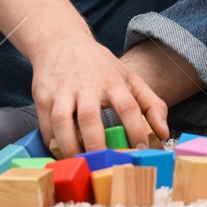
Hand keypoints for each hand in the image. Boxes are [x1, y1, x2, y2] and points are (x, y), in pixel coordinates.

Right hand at [28, 34, 168, 156]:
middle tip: (103, 165)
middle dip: (96, 144)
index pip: (128, 106)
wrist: (61, 41)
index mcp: (113, 81)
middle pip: (91, 117)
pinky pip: (45, 124)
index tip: (140, 150)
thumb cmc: (99, 66)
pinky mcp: (42, 96)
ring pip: (62, 121)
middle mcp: (87, 85)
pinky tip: (60, 152)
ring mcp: (62, 90)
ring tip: (79, 163)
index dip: (136, 130)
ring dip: (69, 146)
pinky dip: (51, 141)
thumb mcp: (129, 77)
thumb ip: (150, 103)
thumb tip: (164, 133)